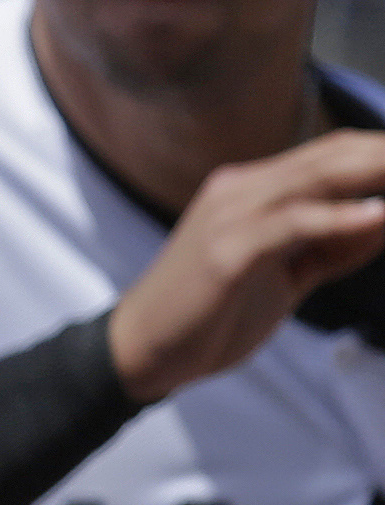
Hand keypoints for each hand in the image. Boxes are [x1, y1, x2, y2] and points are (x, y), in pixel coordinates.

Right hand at [108, 129, 384, 399]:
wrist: (144, 350)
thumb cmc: (212, 314)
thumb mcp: (286, 275)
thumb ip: (334, 246)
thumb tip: (383, 219)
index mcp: (252, 190)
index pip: (333, 154)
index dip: (382, 153)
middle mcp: (241, 189)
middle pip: (333, 156)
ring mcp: (230, 216)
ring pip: (318, 179)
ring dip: (376, 177)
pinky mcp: (226, 250)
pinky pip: (293, 224)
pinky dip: (340, 218)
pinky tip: (377, 217)